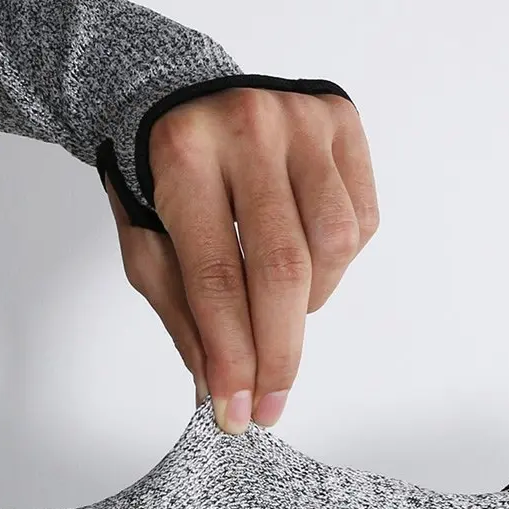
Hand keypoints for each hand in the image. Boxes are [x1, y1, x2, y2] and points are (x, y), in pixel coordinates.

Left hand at [103, 87, 378, 432]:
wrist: (180, 96)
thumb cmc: (161, 179)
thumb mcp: (148, 244)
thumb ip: (185, 317)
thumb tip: (220, 393)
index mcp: (183, 156)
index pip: (216, 278)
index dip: (231, 355)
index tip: (237, 412)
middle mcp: (248, 126)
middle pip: (283, 268)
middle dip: (278, 352)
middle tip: (271, 403)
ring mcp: (302, 117)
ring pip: (334, 245)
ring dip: (310, 303)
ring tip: (279, 310)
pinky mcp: (341, 118)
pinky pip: (359, 219)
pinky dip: (336, 262)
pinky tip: (304, 260)